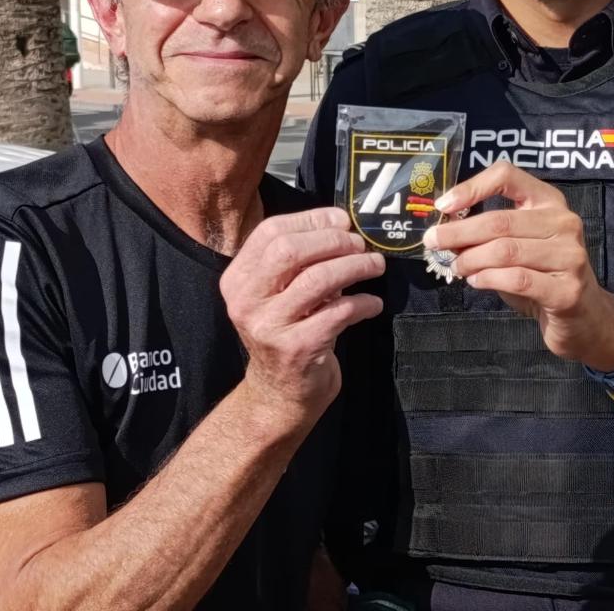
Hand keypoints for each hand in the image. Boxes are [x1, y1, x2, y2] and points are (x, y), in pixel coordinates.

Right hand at [221, 207, 384, 423]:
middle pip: (290, 250)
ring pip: (318, 279)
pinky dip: (363, 303)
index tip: (342, 220)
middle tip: (361, 245)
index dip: (312, 220)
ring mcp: (269, 326)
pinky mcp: (297, 349)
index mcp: (238, 280)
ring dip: (356, 267)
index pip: (271, 232)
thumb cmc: (286, 334)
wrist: (279, 394)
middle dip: (334, 241)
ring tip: (375, 266)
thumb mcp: (278, 295)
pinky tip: (373, 303)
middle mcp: (246, 301)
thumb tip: (341, 227)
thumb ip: (297, 263)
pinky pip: (339, 312)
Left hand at [423, 162, 613, 370]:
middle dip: (459, 232)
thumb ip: (488, 234)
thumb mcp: (517, 245)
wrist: (583, 317)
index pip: (508, 176)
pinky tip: (476, 281)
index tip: (443, 205)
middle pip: (500, 221)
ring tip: (457, 268)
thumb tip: (446, 231)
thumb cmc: (542, 275)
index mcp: (549, 201)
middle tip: (433, 242)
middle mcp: (564, 223)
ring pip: (505, 251)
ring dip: (471, 260)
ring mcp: (569, 256)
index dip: (472, 187)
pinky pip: (518, 279)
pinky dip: (489, 279)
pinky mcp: (568, 290)